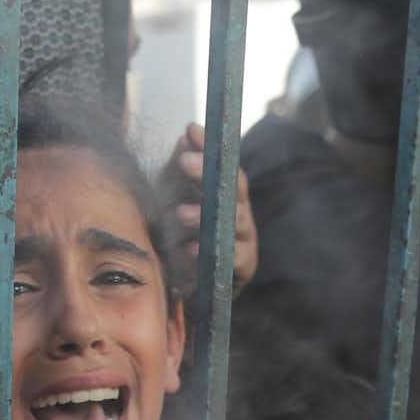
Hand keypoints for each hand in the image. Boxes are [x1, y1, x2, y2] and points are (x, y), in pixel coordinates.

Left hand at [161, 124, 259, 292]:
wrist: (187, 289)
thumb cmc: (181, 238)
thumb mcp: (175, 198)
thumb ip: (180, 169)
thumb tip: (186, 136)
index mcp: (228, 195)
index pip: (224, 166)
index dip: (211, 148)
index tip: (191, 131)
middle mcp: (241, 213)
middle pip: (231, 188)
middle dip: (207, 173)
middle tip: (184, 161)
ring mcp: (245, 240)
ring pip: (235, 221)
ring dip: (205, 216)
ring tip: (181, 214)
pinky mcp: (243, 269)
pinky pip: (231, 258)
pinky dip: (210, 252)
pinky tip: (189, 249)